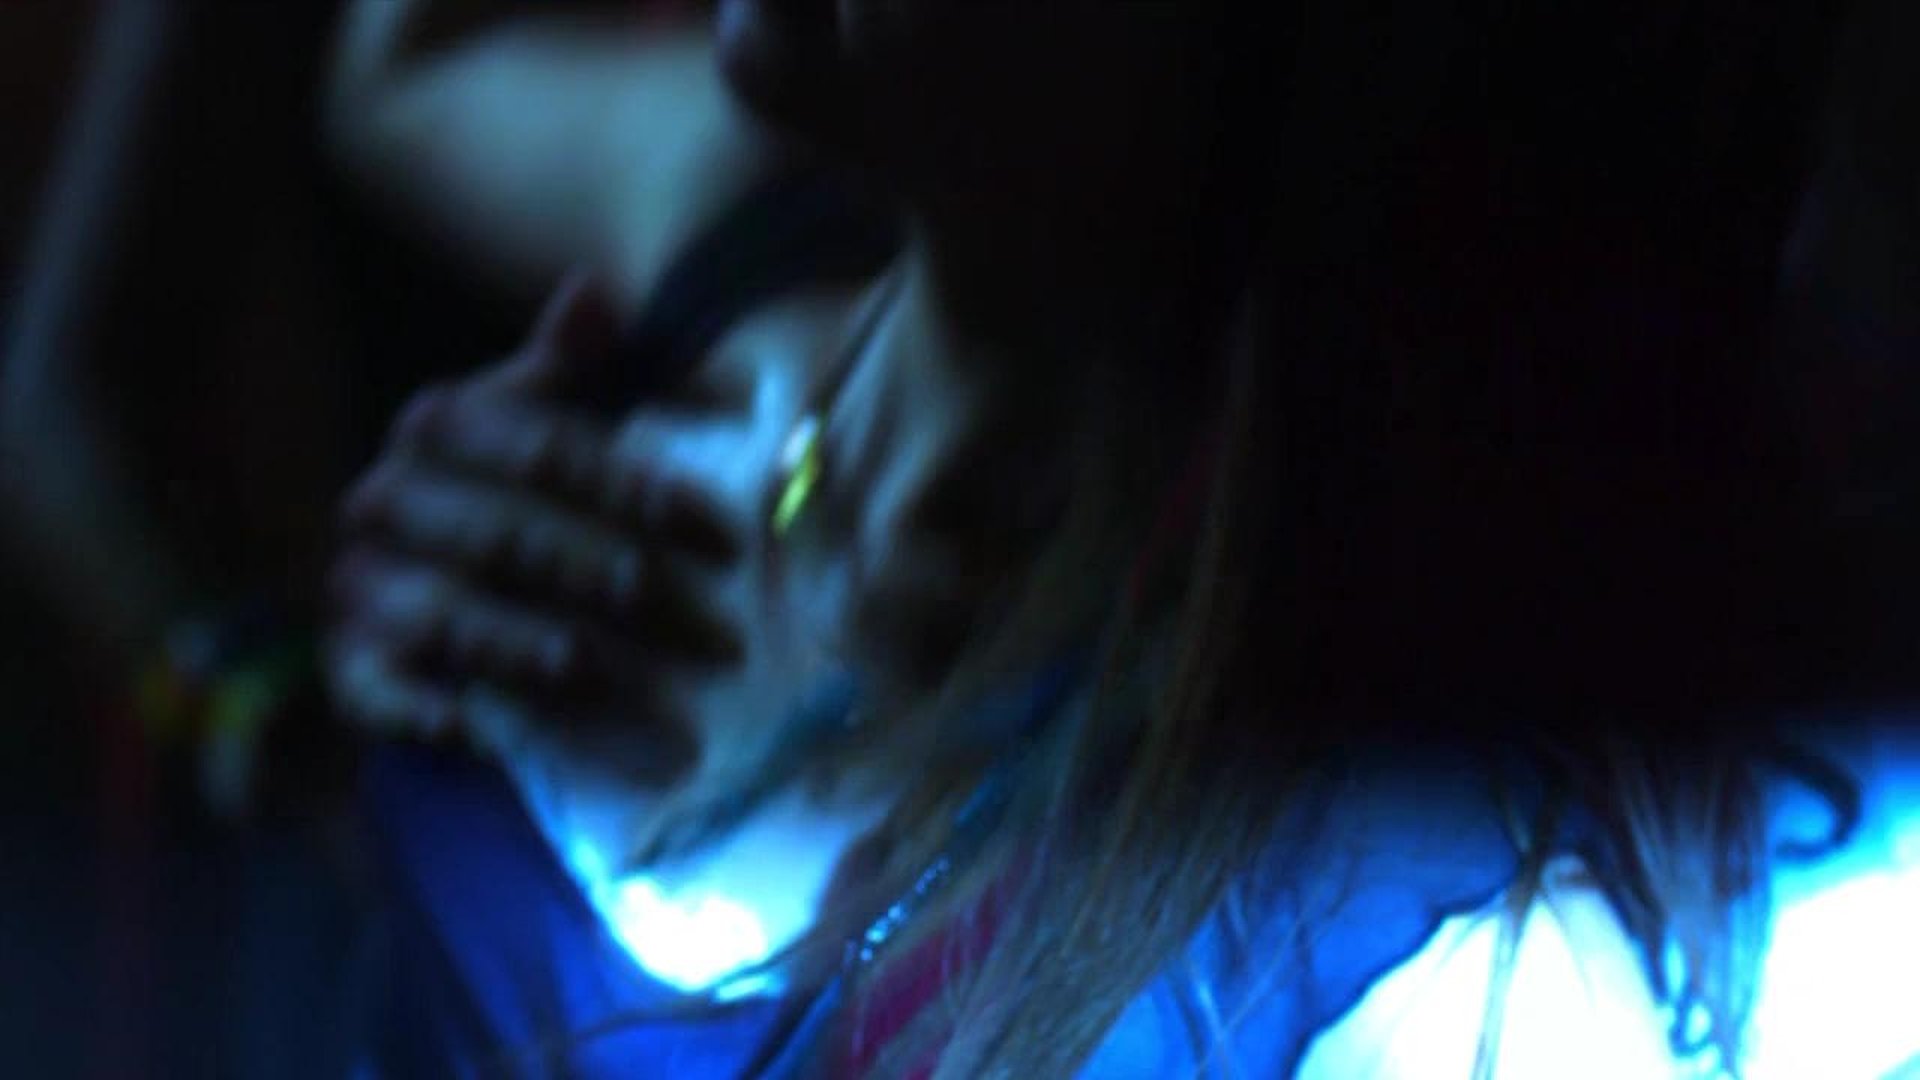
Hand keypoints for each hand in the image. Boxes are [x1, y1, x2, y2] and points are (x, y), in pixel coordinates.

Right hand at [325, 273, 754, 783]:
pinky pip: (398, 698)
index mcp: (435, 424)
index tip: (724, 540)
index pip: (545, 453)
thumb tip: (592, 292)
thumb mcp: (552, 419)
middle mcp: (383, 501)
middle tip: (719, 637)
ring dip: (564, 662)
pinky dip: (457, 719)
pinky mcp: (352, 669)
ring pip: (465, 623)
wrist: (420, 578)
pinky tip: (525, 738)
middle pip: (513, 543)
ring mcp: (361, 587)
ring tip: (654, 695)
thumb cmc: (519, 491)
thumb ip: (581, 368)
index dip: (638, 494)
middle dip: (623, 589)